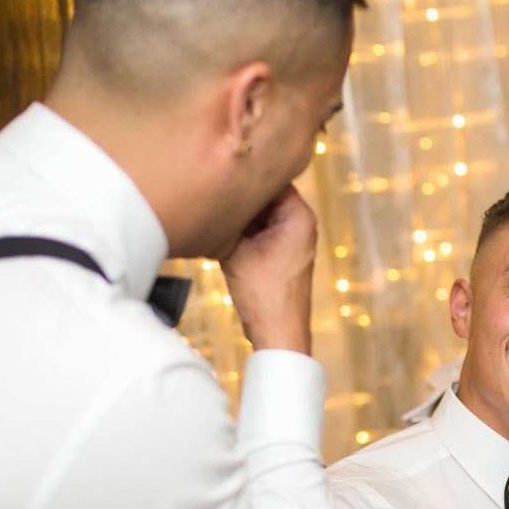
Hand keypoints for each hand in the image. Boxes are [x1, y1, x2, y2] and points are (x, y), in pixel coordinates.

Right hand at [220, 185, 316, 353]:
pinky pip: (262, 229)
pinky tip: (225, 236)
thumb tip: (207, 196)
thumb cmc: (264, 297)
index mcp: (298, 215)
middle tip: (212, 197)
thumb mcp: (235, 250)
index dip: (242, 176)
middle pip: (264, 195)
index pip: (268, 178)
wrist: (278, 333)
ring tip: (216, 217)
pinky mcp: (285, 251)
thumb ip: (226, 219)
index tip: (218, 174)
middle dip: (239, 197)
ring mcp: (294, 237)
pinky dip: (245, 230)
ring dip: (240, 215)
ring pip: (261, 212)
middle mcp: (301, 222)